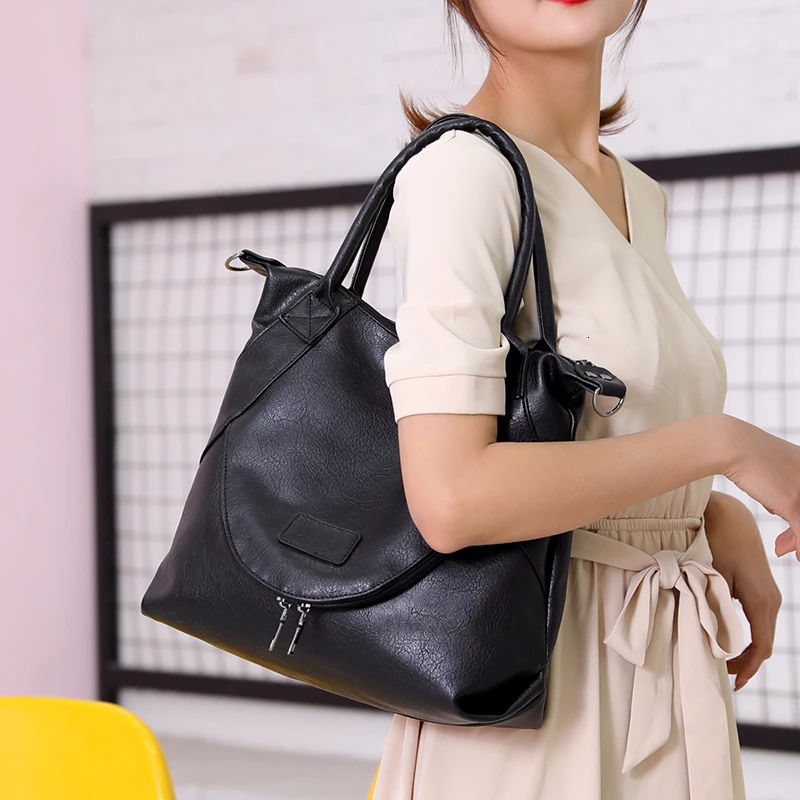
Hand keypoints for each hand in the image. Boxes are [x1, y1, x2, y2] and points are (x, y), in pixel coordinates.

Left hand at [703, 489, 781, 691]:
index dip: (747, 667)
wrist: (730, 516)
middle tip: (724, 676)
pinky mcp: (762, 589)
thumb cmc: (717, 543)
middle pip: (764, 643)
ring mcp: (769, 594)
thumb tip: (710, 637)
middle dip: (746, 662)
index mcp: (761, 600)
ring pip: (762, 632)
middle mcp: (771, 600)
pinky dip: (746, 633)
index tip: (732, 681)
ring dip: (746, 648)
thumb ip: (713, 607)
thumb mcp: (711, 578)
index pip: (760, 646)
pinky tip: (729, 640)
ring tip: (724, 662)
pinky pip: (759, 620)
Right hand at [720, 414, 799, 560]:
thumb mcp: (772, 473)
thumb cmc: (746, 455)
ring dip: (799, 541)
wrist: (731, 445)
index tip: (794, 532)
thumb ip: (783, 491)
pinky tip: (796, 555)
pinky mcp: (794, 503)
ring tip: (787, 550)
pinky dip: (799, 546)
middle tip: (787, 546)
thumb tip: (783, 510)